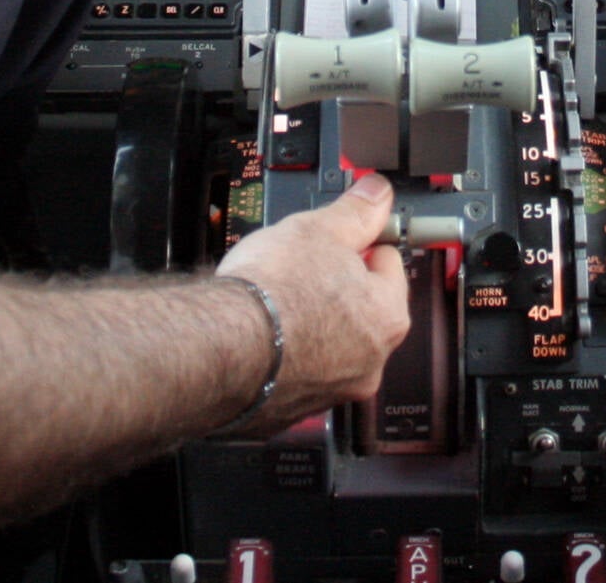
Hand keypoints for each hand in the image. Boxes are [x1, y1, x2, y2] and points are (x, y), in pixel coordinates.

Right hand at [217, 175, 410, 424]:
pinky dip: (284, 356)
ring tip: (276, 302)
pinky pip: (296, 373)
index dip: (359, 246)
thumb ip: (356, 212)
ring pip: (328, 345)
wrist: (217, 346)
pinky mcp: (291, 410)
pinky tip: (262, 337)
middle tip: (302, 269)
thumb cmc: (271, 293)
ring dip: (310, 325)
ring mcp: (330, 391)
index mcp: (387, 316)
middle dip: (335, 288)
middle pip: (360, 309)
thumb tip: (377, 194)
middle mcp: (368, 362)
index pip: (388, 265)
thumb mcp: (319, 230)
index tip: (340, 242)